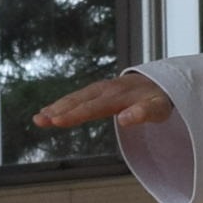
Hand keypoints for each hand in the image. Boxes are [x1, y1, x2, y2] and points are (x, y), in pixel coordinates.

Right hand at [30, 70, 174, 130]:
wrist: (163, 81)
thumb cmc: (161, 99)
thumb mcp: (159, 108)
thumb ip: (144, 113)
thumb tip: (125, 119)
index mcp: (119, 95)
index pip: (93, 107)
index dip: (75, 114)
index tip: (57, 121)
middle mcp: (107, 90)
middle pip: (79, 101)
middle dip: (58, 110)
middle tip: (39, 120)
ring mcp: (101, 88)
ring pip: (76, 97)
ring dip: (56, 107)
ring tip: (38, 118)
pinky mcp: (99, 90)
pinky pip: (78, 96)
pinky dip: (63, 103)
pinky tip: (50, 111)